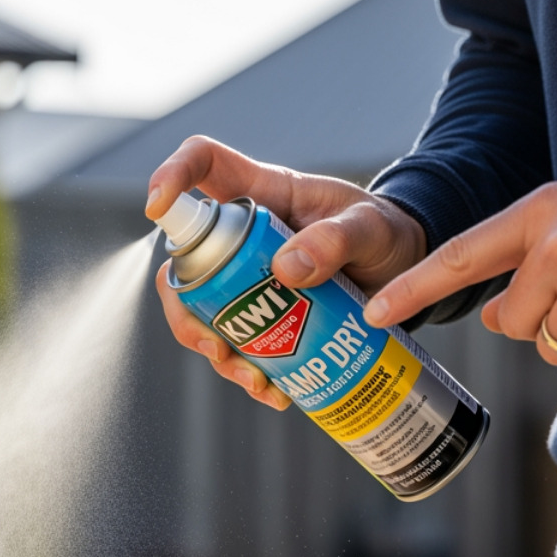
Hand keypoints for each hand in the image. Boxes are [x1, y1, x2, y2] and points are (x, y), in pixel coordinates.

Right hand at [147, 136, 426, 409]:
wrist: (401, 273)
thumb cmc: (384, 232)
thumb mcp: (370, 229)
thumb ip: (336, 239)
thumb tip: (286, 268)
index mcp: (262, 193)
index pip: (203, 164)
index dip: (170, 176)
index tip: (155, 207)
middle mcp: (242, 237)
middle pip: (183, 264)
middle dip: (185, 312)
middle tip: (215, 345)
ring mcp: (245, 278)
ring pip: (202, 314)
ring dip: (217, 353)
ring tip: (256, 380)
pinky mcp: (260, 315)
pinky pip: (236, 345)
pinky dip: (247, 374)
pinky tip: (274, 392)